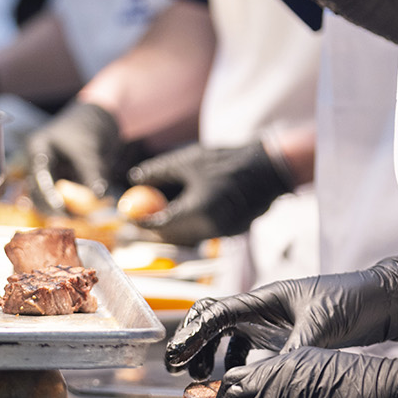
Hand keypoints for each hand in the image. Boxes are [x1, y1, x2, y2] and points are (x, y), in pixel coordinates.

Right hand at [25, 100, 125, 214]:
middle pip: (37, 191)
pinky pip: (61, 199)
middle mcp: (38, 163)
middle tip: (69, 221)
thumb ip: (93, 173)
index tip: (59, 208)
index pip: (38, 175)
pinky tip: (83, 217)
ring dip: (61, 211)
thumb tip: (99, 197)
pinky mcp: (59, 181)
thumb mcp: (90, 151)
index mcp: (38, 149)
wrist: (98, 120)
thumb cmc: (88, 128)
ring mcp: (48, 173)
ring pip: (48, 199)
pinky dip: (71, 209)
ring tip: (79, 221)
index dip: (47, 194)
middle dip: (52, 208)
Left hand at [128, 142, 292, 245]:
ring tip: (157, 213)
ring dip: (171, 227)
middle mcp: (210, 228)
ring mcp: (223, 232)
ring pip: (187, 236)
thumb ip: (159, 171)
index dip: (141, 221)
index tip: (128, 215)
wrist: (269, 168)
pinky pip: (202, 232)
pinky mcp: (232, 231)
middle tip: (137, 219)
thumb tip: (135, 178)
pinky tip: (183, 211)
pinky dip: (189, 225)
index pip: (160, 224)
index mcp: (198, 211)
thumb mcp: (188, 161)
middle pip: (172, 236)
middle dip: (153, 228)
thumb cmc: (227, 161)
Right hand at [164, 253, 397, 377]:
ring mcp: (274, 319)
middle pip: (213, 319)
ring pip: (229, 332)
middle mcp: (264, 307)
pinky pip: (249, 342)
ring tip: (202, 377)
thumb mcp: (322, 328)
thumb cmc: (354, 301)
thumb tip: (270, 381)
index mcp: (265, 299)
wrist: (384, 298)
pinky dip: (235, 357)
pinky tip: (237, 375)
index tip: (175, 358)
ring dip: (211, 351)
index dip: (191, 337)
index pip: (216, 315)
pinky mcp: (287, 331)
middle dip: (193, 341)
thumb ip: (294, 352)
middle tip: (179, 368)